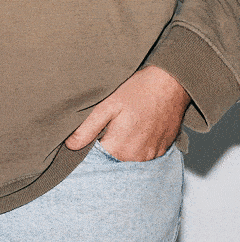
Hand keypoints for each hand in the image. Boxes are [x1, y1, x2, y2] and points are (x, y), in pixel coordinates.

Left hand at [64, 65, 190, 161]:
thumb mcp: (108, 104)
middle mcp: (137, 158)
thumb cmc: (139, 90)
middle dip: (106, 144)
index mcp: (119, 148)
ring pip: (128, 157)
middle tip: (109, 122)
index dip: (89, 145)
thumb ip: (88, 128)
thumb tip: (70, 145)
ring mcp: (151, 155)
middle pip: (112, 158)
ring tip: (124, 122)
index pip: (95, 158)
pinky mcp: (162, 149)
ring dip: (122, 145)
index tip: (91, 131)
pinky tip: (137, 126)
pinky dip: (137, 143)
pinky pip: (143, 153)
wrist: (171, 82)